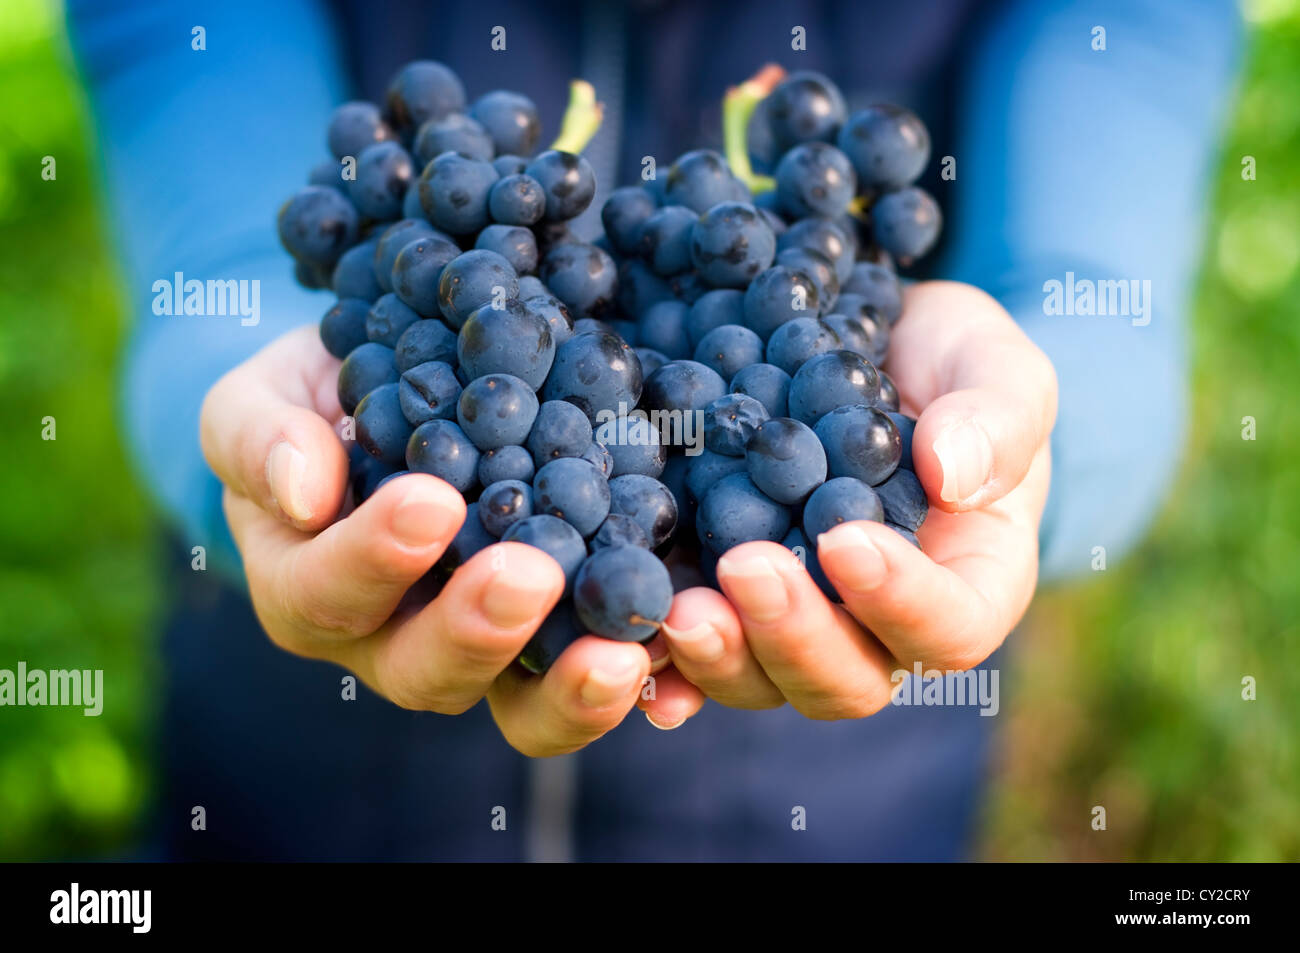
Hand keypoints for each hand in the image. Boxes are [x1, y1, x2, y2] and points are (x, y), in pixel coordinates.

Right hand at [200, 325, 687, 754]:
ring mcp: (482, 648)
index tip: (428, 502)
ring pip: (518, 703)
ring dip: (570, 687)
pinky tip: (677, 659)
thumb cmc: (313, 407)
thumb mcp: (261, 403)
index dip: (373, 559)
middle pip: (428, 671)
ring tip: (621, 652)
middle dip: (478, 629)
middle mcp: (394, 641)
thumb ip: (259, 438)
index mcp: (311, 591)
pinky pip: (591, 677)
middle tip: (528, 575)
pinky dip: (640, 683)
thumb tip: (302, 487)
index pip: (329, 596)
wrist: (392, 402)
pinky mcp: (557, 635)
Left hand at [660, 281, 1056, 717]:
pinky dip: (660, 662)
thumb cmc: (949, 367)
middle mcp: (876, 628)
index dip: (900, 601)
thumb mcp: (995, 370)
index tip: (845, 539)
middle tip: (742, 568)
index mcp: (966, 587)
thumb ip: (996, 420)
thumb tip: (952, 473)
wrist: (865, 353)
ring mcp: (794, 622)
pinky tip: (619, 643)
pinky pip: (692, 655)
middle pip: (844, 678)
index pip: (947, 628)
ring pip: (761, 680)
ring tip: (674, 608)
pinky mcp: (725, 600)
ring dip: (718, 656)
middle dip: (791, 635)